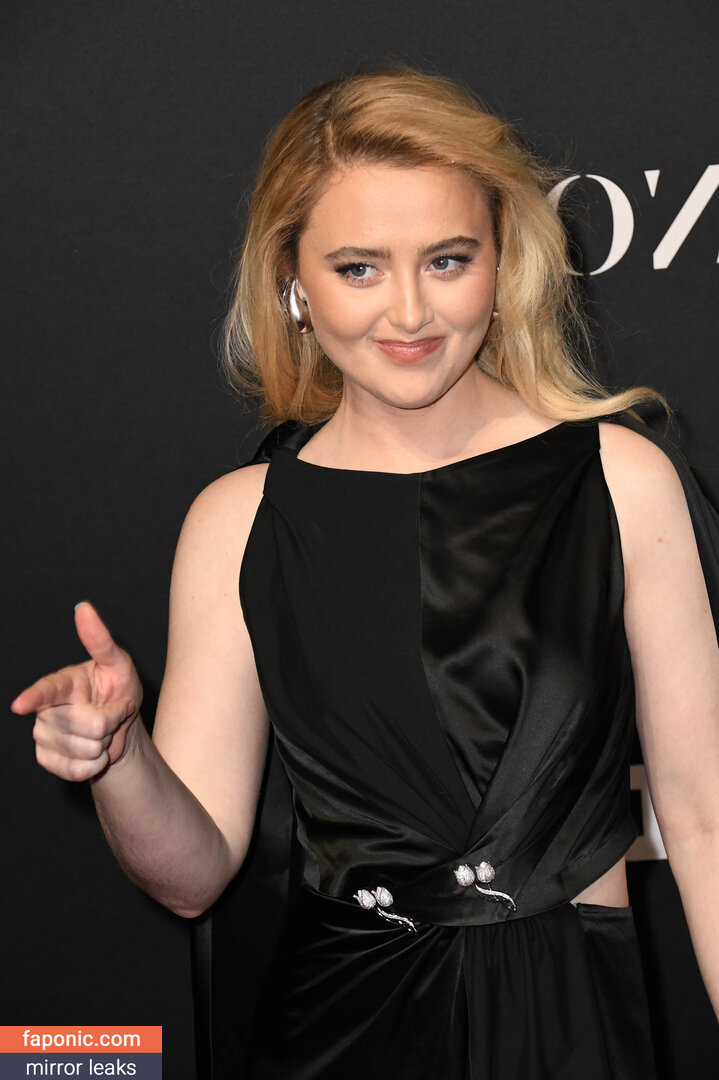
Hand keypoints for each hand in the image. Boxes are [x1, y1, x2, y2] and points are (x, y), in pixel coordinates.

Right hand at [11, 602, 143, 780]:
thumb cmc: (118, 688)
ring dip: (104, 744)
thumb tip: (83, 608)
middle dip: (111, 722)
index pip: (46, 691)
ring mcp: (45, 736)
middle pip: (87, 725)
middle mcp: (47, 710)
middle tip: (113, 714)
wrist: (121, 727)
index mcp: (62, 684)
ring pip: (84, 749)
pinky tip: (94, 753)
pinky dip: (95, 765)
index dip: (34, 697)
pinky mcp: (48, 760)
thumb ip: (100, 640)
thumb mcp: (118, 663)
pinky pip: (76, 770)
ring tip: (103, 732)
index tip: (21, 704)